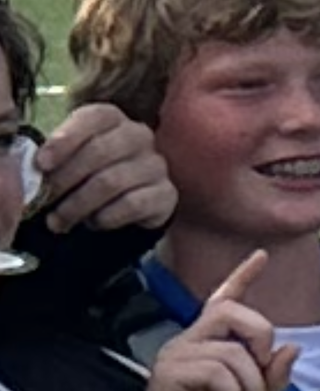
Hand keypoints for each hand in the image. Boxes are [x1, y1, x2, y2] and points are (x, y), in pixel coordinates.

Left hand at [36, 104, 177, 232]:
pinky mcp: (166, 194)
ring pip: (112, 181)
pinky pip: (131, 205)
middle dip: (66, 178)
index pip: (93, 118)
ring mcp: (156, 165)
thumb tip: (32, 167)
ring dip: (79, 205)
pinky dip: (106, 217)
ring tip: (60, 220)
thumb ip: (56, 156)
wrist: (132, 203)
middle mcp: (140, 136)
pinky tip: (93, 223)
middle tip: (45, 200)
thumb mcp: (74, 158)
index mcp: (115, 119)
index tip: (42, 165)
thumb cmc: (95, 175)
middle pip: (100, 151)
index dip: (65, 139)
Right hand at [126, 250, 297, 390]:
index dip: (242, 275)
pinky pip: (213, 369)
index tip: (261, 255)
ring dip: (251, 380)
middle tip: (263, 367)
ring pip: (228, 346)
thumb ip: (271, 376)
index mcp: (208, 343)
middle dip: (260, 335)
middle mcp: (189, 341)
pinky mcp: (166, 375)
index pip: (223, 299)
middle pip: (230, 311)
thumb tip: (292, 347)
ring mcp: (175, 355)